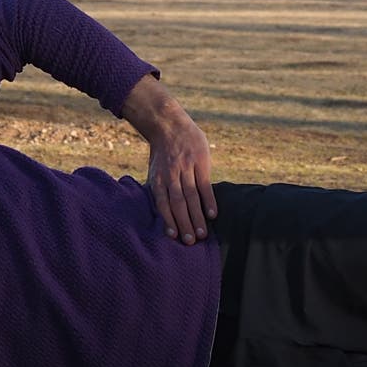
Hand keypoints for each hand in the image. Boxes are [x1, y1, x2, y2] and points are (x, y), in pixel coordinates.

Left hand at [123, 76, 215, 244]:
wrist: (169, 124)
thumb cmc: (162, 153)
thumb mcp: (154, 170)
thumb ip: (159, 189)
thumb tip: (161, 213)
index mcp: (158, 179)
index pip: (164, 204)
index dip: (169, 221)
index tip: (175, 237)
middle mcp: (171, 175)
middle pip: (178, 204)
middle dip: (185, 224)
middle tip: (191, 242)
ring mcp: (186, 168)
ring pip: (192, 197)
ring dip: (197, 217)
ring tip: (203, 234)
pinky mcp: (200, 162)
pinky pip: (205, 185)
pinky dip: (209, 200)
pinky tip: (213, 215)